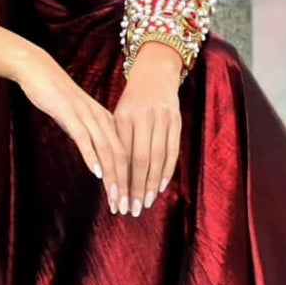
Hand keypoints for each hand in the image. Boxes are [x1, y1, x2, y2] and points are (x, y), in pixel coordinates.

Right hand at [15, 45, 129, 214]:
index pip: (124, 154)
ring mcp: (87, 116)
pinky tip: (96, 173)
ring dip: (112, 177)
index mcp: (107, 121)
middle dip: (125, 185)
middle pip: (120, 156)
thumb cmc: (56, 98)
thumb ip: (90, 138)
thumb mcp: (78, 120)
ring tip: (115, 199)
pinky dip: (92, 156)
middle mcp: (102, 119)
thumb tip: (98, 161)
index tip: (129, 202)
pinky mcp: (70, 114)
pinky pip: (85, 138)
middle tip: (126, 208)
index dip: (128, 180)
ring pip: (107, 150)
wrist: (39, 71)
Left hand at [112, 43, 182, 215]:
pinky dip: (166, 171)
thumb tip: (109, 176)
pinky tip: (160, 187)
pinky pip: (172, 151)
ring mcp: (162, 118)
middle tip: (131, 209)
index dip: (119, 178)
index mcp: (123, 117)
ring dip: (151, 184)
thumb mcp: (119, 116)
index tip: (115, 199)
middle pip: (139, 159)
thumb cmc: (132, 102)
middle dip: (135, 187)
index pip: (121, 155)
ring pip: (157, 158)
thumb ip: (116, 141)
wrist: (155, 74)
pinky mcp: (176, 121)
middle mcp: (143, 117)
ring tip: (145, 203)